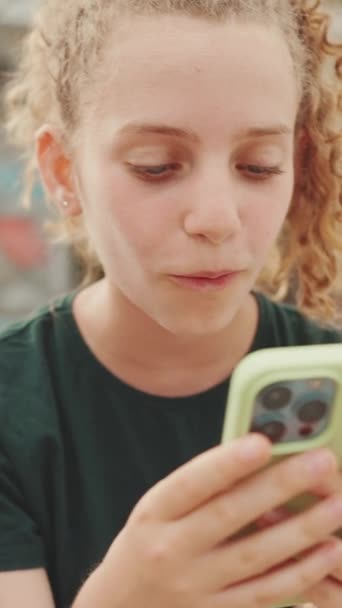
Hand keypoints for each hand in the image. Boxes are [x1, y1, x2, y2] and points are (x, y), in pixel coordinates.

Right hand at [74, 435, 341, 607]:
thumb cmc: (147, 542)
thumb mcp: (156, 508)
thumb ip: (198, 487)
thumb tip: (256, 456)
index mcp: (153, 514)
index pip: (191, 484)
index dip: (227, 464)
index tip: (262, 442)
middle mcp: (171, 550)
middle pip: (230, 515)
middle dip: (280, 486)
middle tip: (322, 462)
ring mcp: (196, 587)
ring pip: (257, 556)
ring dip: (303, 530)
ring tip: (337, 504)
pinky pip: (266, 592)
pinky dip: (300, 572)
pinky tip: (328, 551)